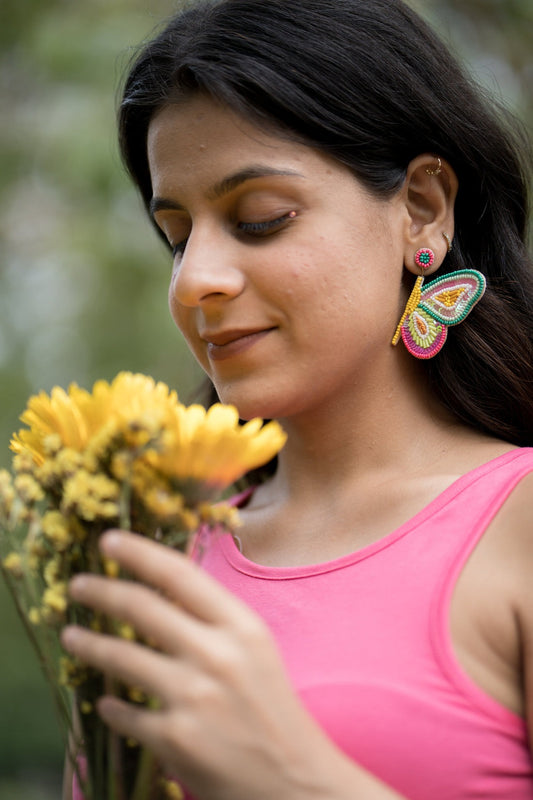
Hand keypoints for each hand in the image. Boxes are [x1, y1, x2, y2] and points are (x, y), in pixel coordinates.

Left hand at [60, 531, 338, 799]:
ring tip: (72, 635)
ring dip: (88, 642)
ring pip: (121, 656)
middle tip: (77, 584)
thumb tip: (160, 589)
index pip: (180, 574)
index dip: (138, 552)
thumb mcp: (255, 650)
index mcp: (242, 627)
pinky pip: (125, 712)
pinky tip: (104, 701)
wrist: (295, 780)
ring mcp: (193, 698)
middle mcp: (216, 656)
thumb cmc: (273, 709)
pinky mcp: (175, 740)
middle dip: (100, 590)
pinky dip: (110, 705)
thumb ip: (213, 620)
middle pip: (142, 607)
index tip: (108, 539)